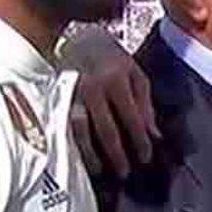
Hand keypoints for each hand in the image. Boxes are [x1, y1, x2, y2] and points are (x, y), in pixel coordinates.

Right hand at [59, 26, 159, 178]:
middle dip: (116, 153)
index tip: (145, 157)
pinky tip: (80, 157)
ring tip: (100, 170)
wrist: (80, 39)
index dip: (139, 140)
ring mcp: (71, 93)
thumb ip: (145, 104)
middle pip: (105, 128)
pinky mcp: (57, 98)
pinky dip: (72, 144)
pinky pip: (64, 126)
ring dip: (90, 153)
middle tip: (124, 172)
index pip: (131, 117)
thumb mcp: (135, 73)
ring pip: (79, 129)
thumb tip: (154, 134)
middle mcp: (92, 87)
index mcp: (116, 79)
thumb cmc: (112, 59)